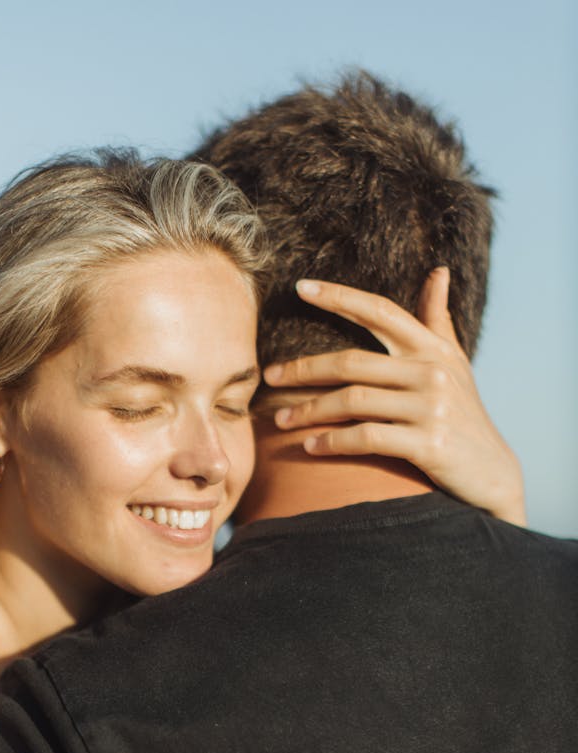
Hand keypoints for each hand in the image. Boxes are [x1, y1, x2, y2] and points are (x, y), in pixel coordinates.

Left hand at [261, 272, 526, 525]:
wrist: (491, 474)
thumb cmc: (463, 415)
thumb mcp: (454, 364)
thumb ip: (438, 320)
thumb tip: (438, 271)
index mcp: (432, 349)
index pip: (380, 312)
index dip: (339, 297)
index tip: (299, 287)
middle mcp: (431, 373)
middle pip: (351, 362)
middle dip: (304, 369)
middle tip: (269, 376)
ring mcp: (430, 409)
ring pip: (353, 401)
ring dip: (309, 411)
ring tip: (280, 420)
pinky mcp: (427, 444)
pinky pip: (366, 438)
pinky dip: (333, 442)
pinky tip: (310, 447)